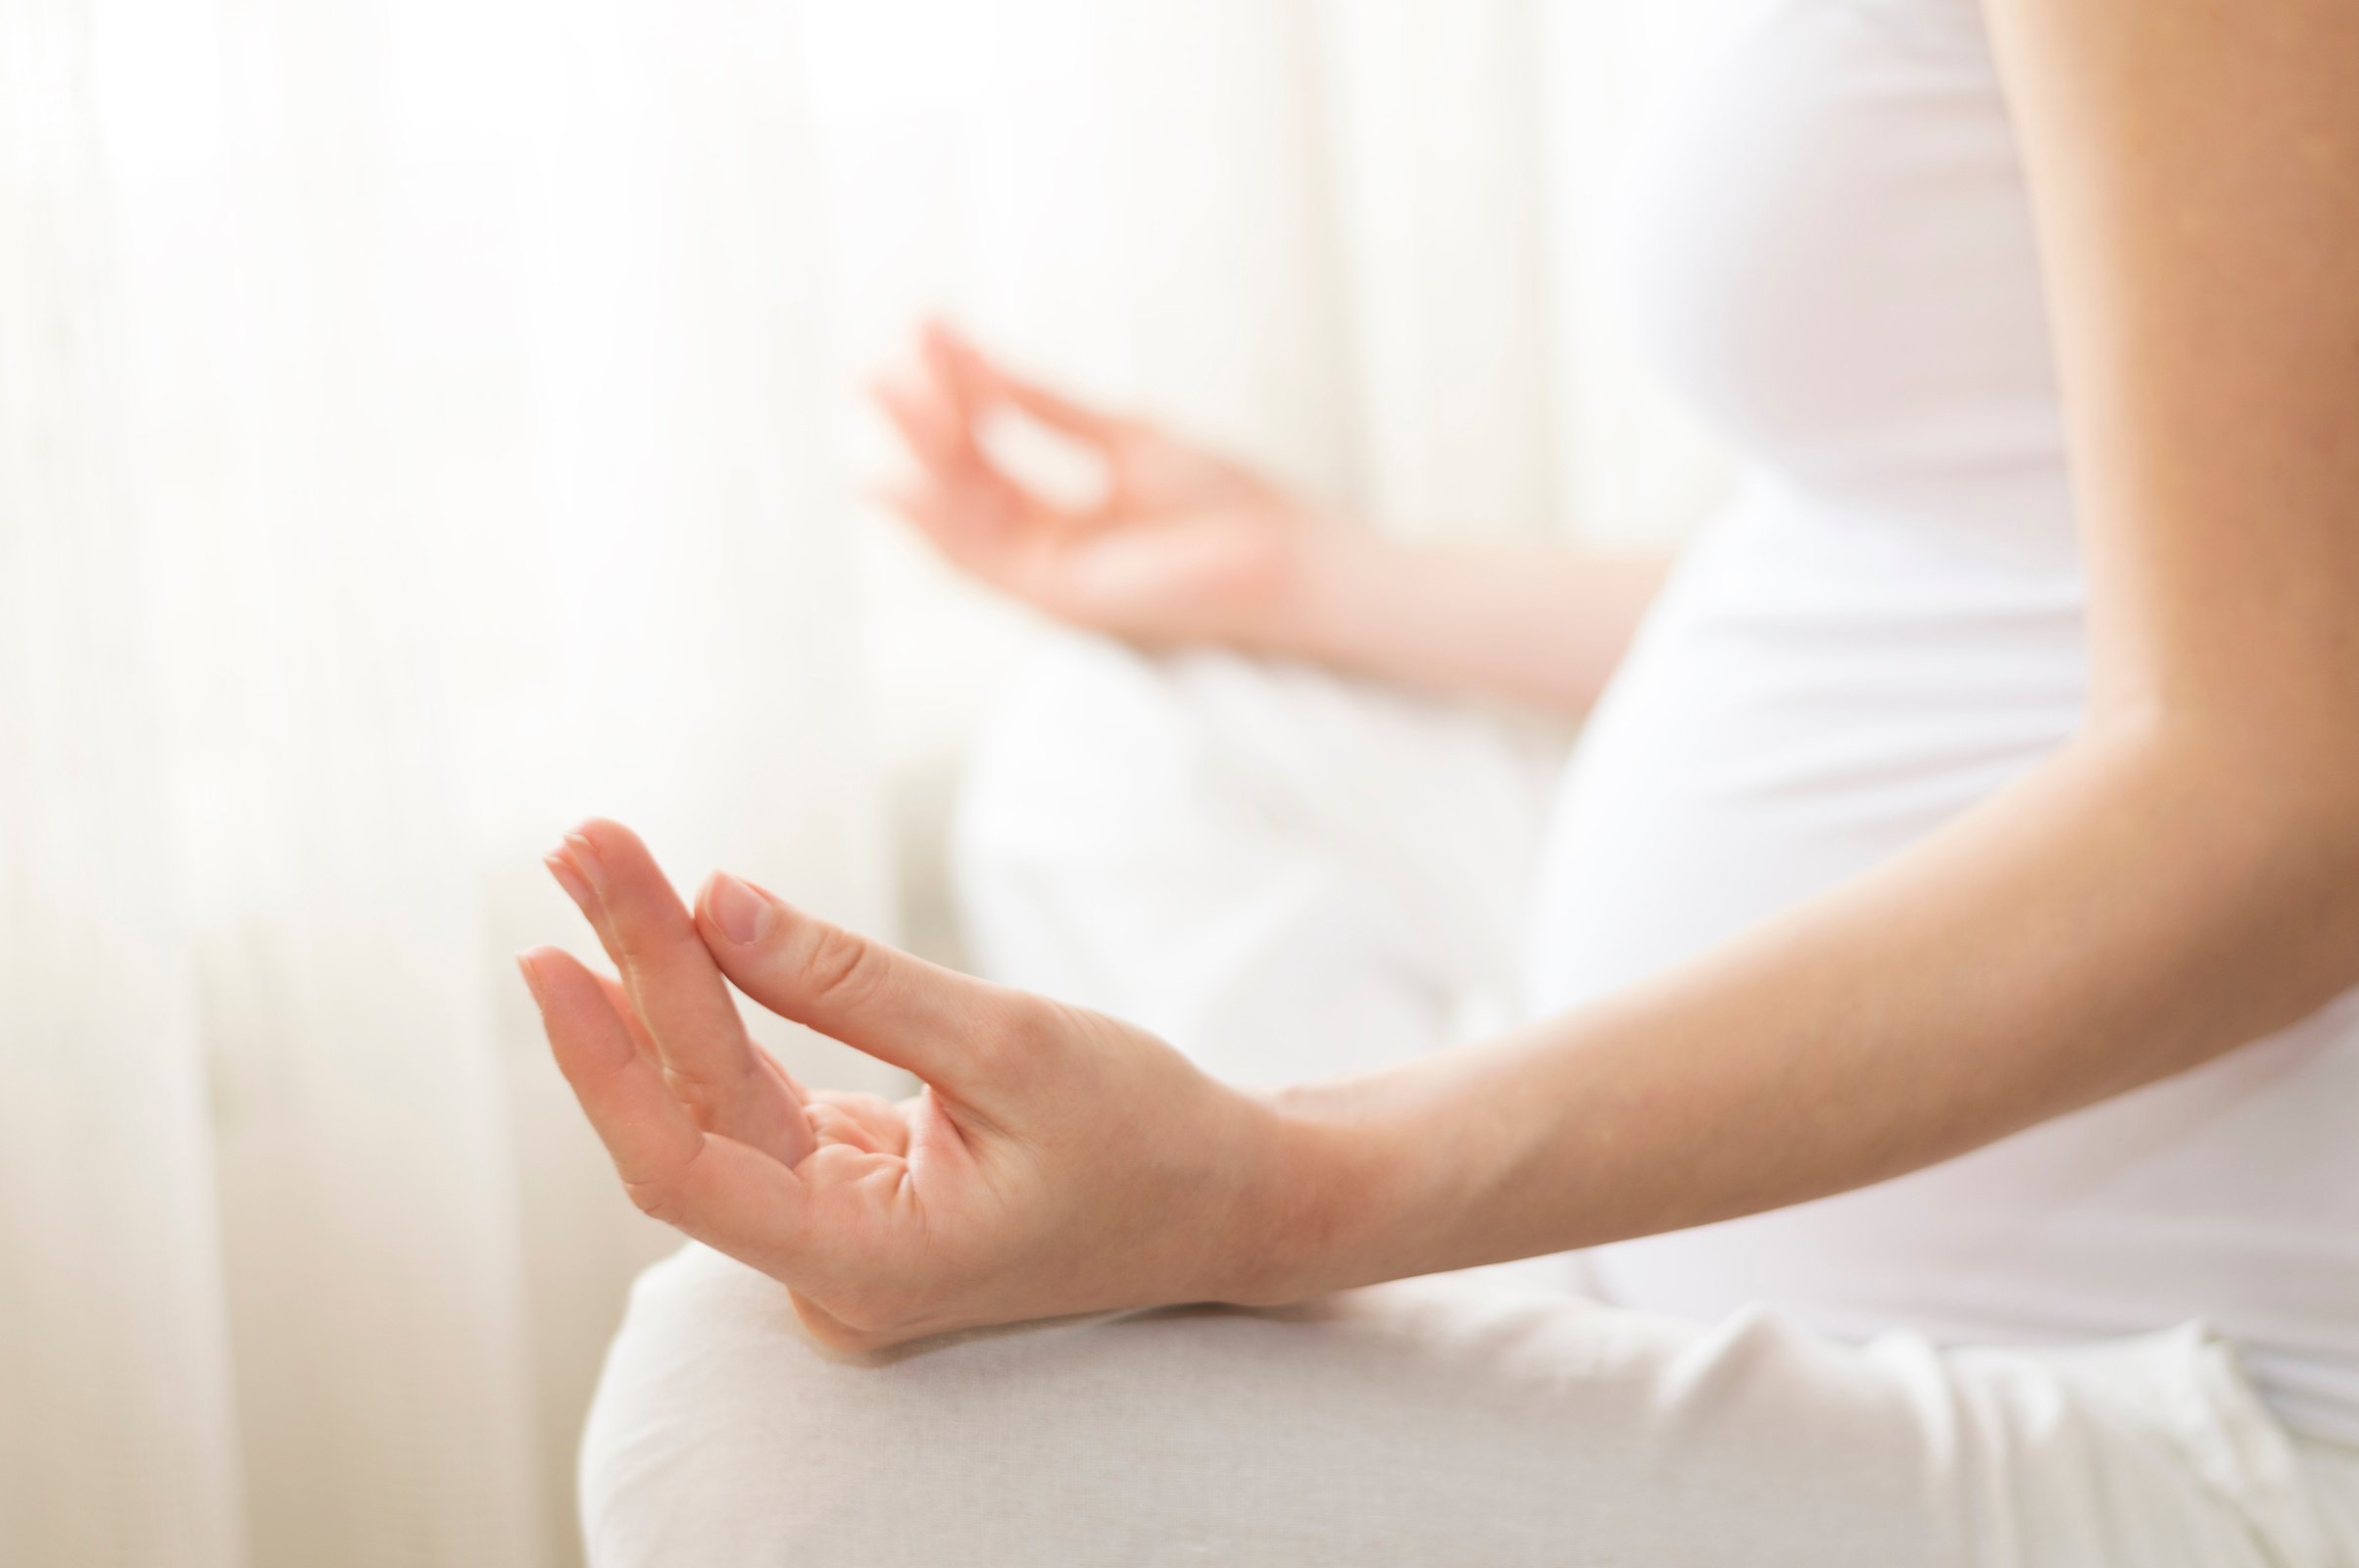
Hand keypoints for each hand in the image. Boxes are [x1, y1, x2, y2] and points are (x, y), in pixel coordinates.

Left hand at [522, 818, 1301, 1350]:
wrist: (1233, 1200)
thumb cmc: (1149, 1135)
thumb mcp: (1012, 1044)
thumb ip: (852, 983)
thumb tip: (713, 900)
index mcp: (868, 1266)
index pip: (685, 1170)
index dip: (605, 1062)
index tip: (550, 949)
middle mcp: (830, 1268)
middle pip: (694, 1112)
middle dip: (637, 973)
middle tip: (584, 842)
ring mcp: (836, 1235)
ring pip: (720, 1099)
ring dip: (666, 982)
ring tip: (605, 863)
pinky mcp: (851, 1192)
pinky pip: (763, 1099)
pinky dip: (724, 1011)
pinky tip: (674, 930)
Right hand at [873, 320, 1346, 648]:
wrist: (1288, 557)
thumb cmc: (1228, 503)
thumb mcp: (1124, 437)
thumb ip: (1048, 409)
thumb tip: (980, 362)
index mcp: (1066, 518)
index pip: (990, 450)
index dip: (957, 388)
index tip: (926, 326)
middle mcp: (1048, 550)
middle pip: (964, 482)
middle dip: (921, 419)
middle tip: (877, 361)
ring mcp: (1049, 577)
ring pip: (960, 516)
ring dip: (918, 452)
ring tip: (881, 385)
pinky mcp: (1058, 599)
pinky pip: (980, 558)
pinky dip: (935, 517)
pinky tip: (897, 474)